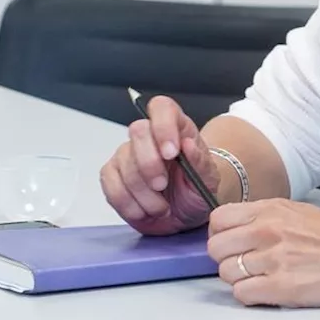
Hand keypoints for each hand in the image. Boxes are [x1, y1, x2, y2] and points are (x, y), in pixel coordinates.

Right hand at [99, 95, 218, 235]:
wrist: (185, 210)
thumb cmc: (197, 188)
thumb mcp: (209, 178)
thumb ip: (201, 161)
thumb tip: (188, 145)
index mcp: (177, 127)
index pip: (162, 108)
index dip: (163, 126)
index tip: (171, 153)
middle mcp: (149, 135)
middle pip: (138, 131)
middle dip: (149, 164)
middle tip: (162, 185)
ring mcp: (127, 154)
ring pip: (123, 163)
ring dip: (142, 193)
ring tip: (161, 207)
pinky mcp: (112, 175)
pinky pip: (111, 186)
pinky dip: (128, 204)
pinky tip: (144, 211)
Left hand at [208, 198, 319, 306]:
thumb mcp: (301, 212)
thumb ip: (266, 215)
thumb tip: (236, 227)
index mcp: (273, 209)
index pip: (219, 219)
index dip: (220, 233)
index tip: (230, 241)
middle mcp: (270, 230)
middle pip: (216, 248)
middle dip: (227, 257)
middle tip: (244, 262)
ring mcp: (274, 259)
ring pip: (226, 273)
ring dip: (240, 278)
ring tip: (261, 276)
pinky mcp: (281, 287)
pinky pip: (241, 294)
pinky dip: (251, 295)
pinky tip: (268, 289)